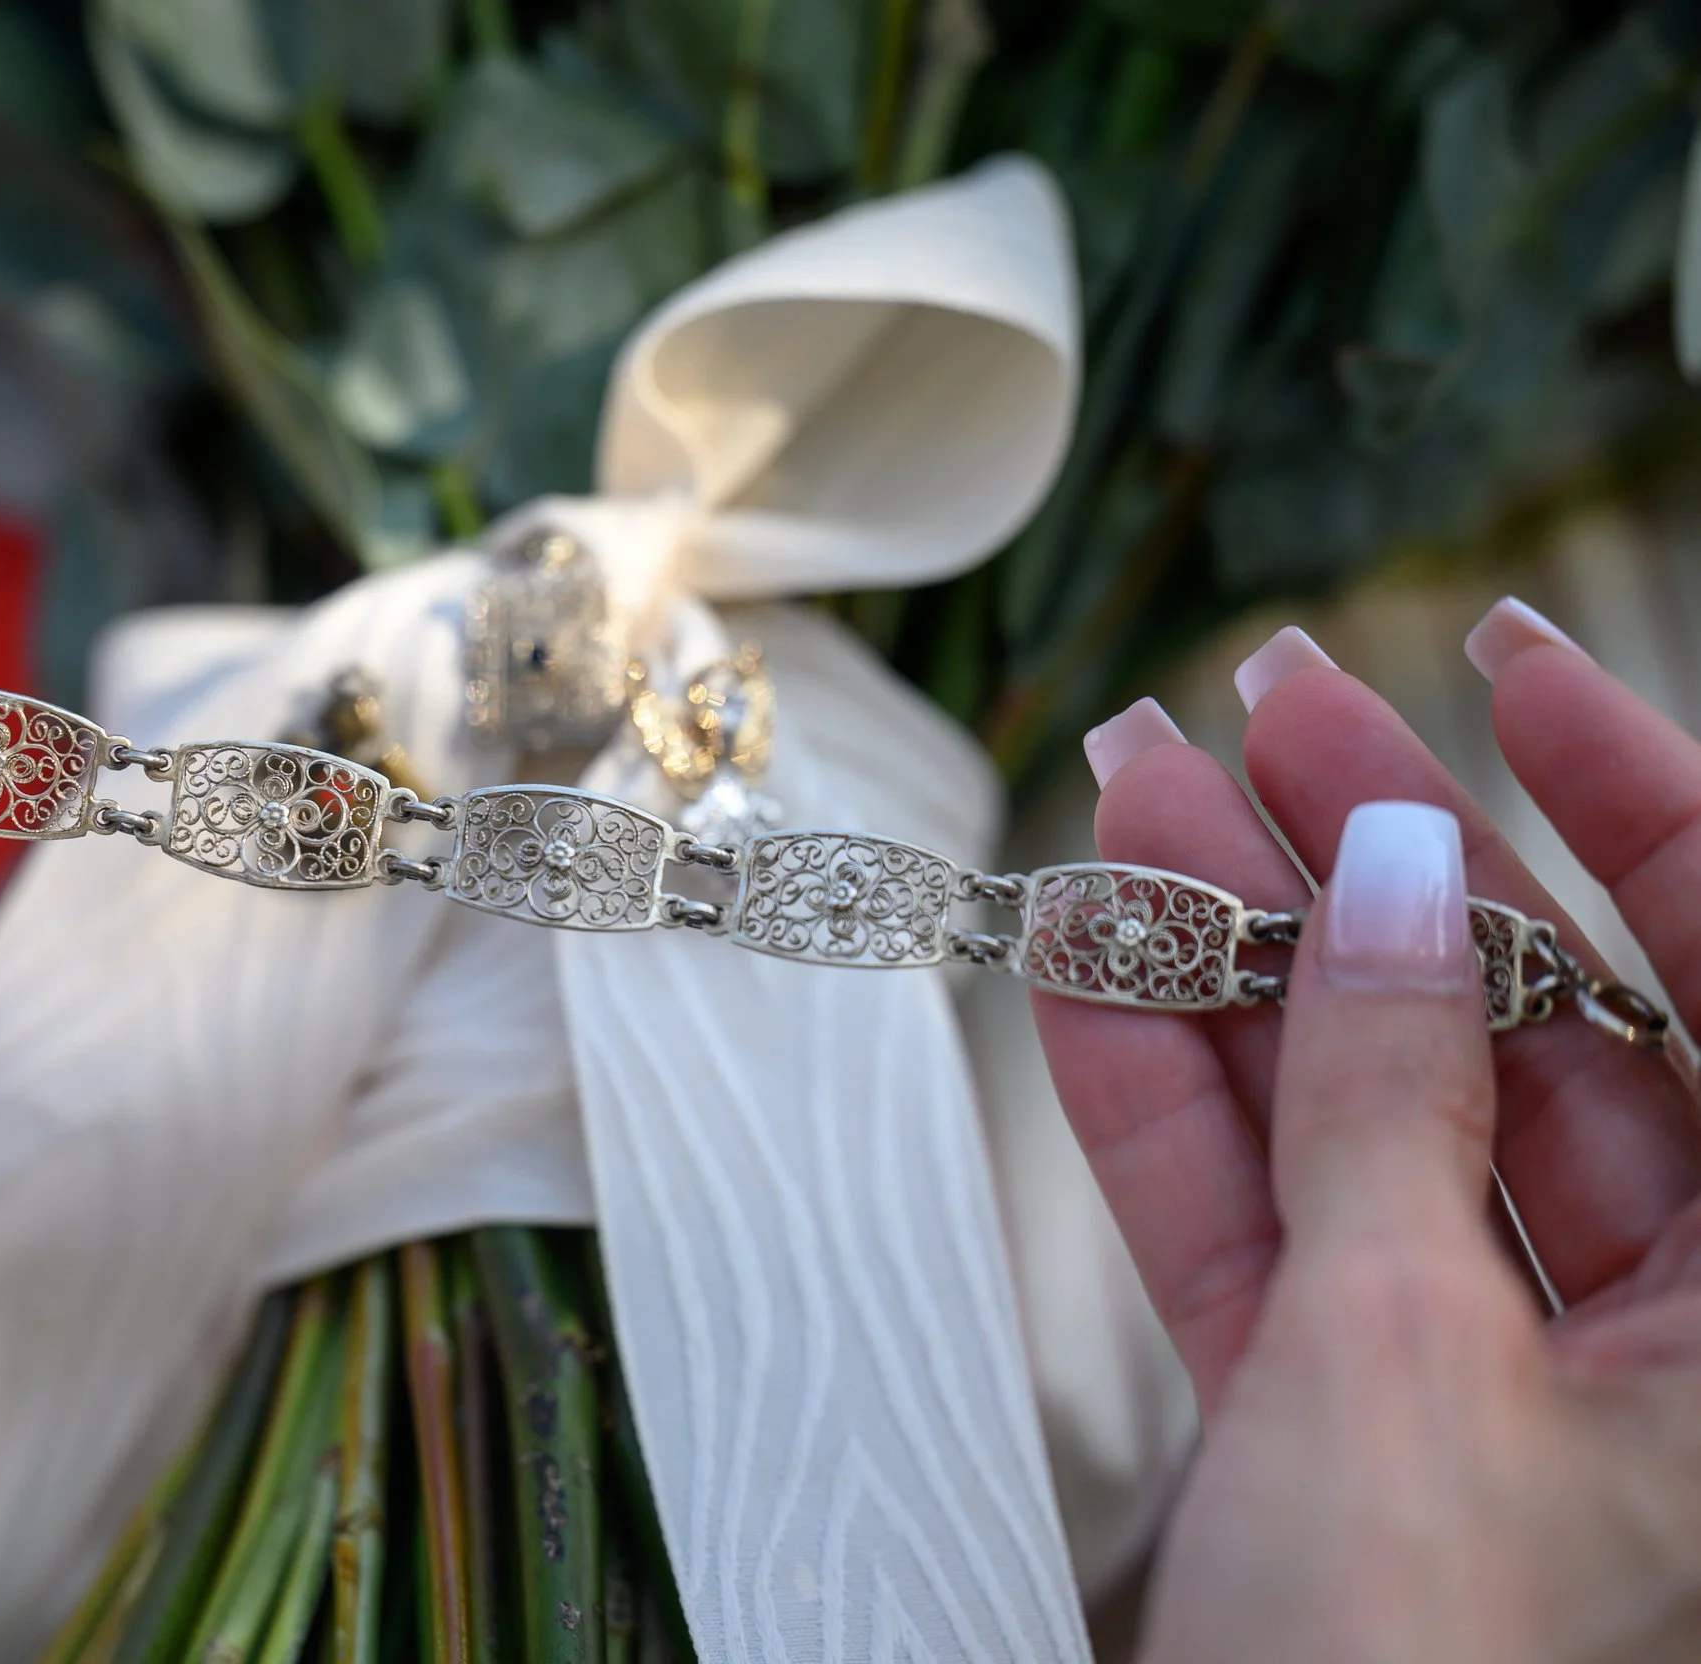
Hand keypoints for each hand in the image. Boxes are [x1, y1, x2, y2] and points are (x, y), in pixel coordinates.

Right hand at [1035, 600, 1700, 1661]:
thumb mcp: (1405, 1370)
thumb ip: (1392, 1104)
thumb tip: (1388, 881)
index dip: (1633, 795)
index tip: (1494, 663)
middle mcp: (1666, 1347)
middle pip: (1530, 1037)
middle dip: (1375, 868)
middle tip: (1247, 716)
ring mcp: (1493, 1389)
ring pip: (1372, 1124)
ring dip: (1236, 969)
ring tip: (1118, 803)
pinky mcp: (1348, 1436)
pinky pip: (1271, 1235)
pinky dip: (1174, 1114)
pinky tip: (1089, 972)